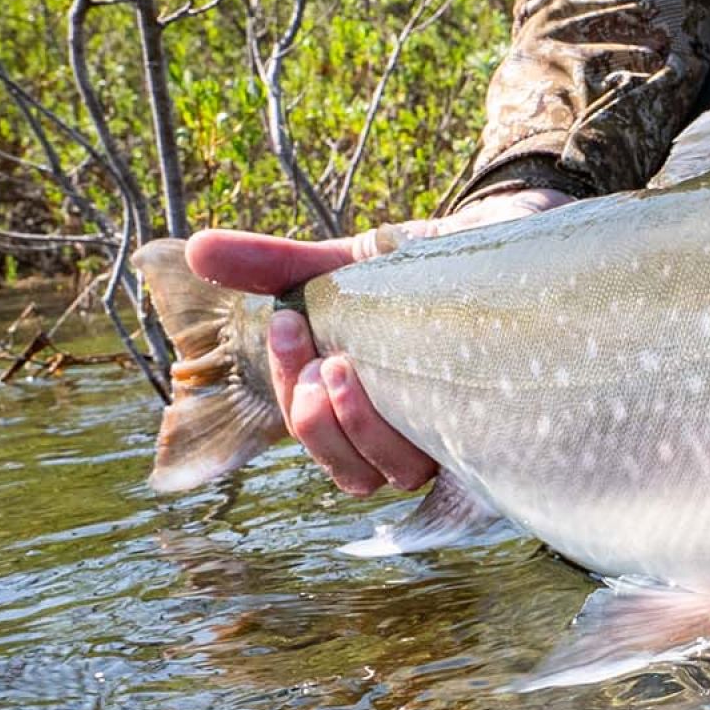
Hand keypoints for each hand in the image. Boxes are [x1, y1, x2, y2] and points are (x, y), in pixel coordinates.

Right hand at [184, 187, 572, 496]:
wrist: (513, 237)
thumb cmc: (424, 268)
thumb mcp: (344, 265)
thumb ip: (276, 266)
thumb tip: (196, 249)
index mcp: (364, 411)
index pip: (318, 438)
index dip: (292, 396)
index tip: (284, 326)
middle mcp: (410, 435)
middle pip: (353, 471)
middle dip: (321, 421)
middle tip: (323, 360)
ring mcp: (457, 434)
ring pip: (401, 471)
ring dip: (365, 429)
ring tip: (354, 370)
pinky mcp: (506, 424)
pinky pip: (471, 454)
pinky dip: (438, 430)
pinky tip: (426, 386)